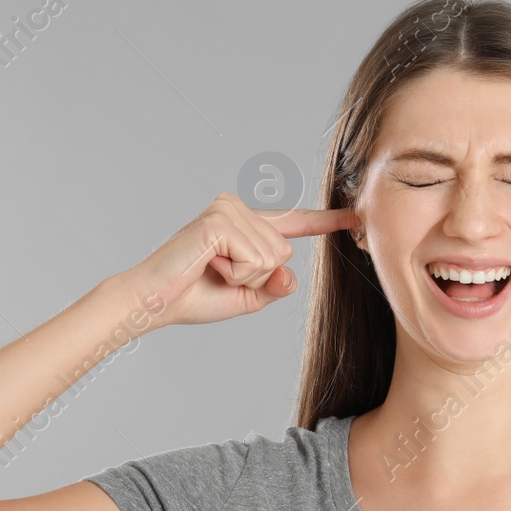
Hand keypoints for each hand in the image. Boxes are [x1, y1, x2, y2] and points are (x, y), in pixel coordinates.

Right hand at [118, 192, 356, 326]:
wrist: (155, 301)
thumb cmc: (195, 296)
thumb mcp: (248, 296)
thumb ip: (275, 286)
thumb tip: (290, 274)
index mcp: (246, 224)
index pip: (293, 222)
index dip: (325, 221)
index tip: (354, 217)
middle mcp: (237, 208)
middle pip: (284, 252)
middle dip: (257, 277)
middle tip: (219, 274)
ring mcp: (228, 210)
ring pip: (272, 257)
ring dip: (244, 277)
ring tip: (211, 269)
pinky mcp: (219, 220)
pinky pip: (255, 260)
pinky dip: (236, 274)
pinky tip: (208, 265)